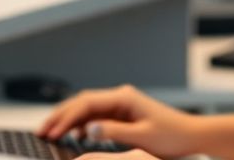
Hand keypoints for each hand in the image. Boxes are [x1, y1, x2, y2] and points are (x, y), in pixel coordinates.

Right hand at [38, 85, 200, 158]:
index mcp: (124, 98)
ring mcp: (121, 105)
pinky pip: (97, 117)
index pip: (86, 102)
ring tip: (51, 133)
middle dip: (61, 116)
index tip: (51, 130)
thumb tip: (88, 130)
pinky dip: (82, 125)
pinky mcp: (123, 115)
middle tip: (42, 131)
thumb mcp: (142, 136)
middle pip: (82, 102)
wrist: (191, 135)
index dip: (66, 116)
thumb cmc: (172, 135)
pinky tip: (75, 136)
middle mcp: (120, 97)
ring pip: (87, 110)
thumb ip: (114, 132)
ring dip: (69, 120)